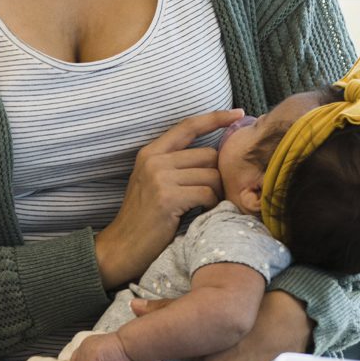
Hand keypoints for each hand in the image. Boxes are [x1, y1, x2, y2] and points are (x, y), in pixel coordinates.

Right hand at [95, 109, 243, 288]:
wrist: (120, 248)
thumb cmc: (144, 217)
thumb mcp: (153, 182)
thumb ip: (176, 164)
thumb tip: (215, 154)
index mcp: (151, 152)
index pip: (189, 125)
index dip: (216, 118)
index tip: (239, 113)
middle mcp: (154, 160)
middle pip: (209, 155)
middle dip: (217, 175)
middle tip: (211, 195)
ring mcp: (159, 178)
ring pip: (212, 175)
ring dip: (215, 193)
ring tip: (204, 206)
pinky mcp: (167, 197)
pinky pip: (207, 193)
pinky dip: (210, 205)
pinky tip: (199, 214)